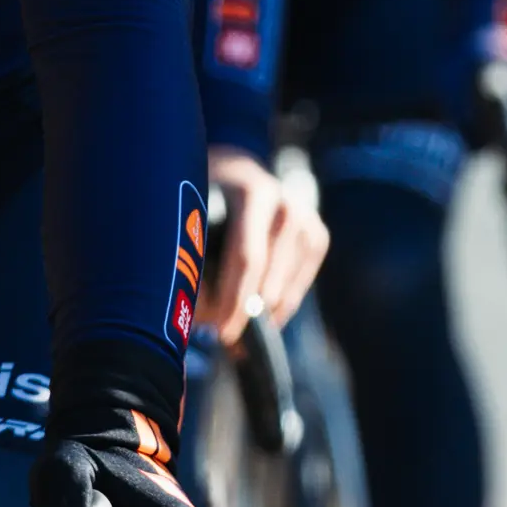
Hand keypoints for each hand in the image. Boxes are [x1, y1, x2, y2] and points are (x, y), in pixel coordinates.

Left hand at [202, 149, 327, 339]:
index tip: (218, 331)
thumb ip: (190, 254)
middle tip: (221, 338)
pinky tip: (258, 316)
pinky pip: (298, 288)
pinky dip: (278, 308)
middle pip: (269, 279)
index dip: (233, 299)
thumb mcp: (189, 211)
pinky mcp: (317, 235)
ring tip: (234, 329)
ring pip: (285, 289)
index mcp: (252, 191)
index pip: (247, 257)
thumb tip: (197, 315)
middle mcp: (286, 203)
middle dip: (244, 314)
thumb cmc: (200, 194)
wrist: (232, 168)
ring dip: (259, 316)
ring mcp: (306, 218)